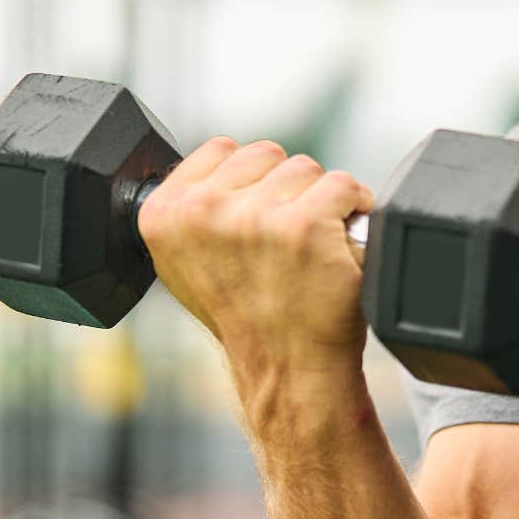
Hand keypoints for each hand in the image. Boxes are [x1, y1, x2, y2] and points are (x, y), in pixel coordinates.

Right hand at [136, 137, 375, 379]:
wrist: (286, 368)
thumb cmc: (247, 316)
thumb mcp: (186, 261)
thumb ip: (192, 207)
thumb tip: (219, 165)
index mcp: (165, 213)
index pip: (220, 150)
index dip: (248, 182)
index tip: (253, 220)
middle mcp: (203, 212)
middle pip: (267, 154)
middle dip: (282, 189)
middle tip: (280, 242)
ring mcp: (255, 217)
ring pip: (307, 169)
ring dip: (317, 202)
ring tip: (305, 249)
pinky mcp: (306, 226)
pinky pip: (345, 186)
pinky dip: (353, 211)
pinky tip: (336, 247)